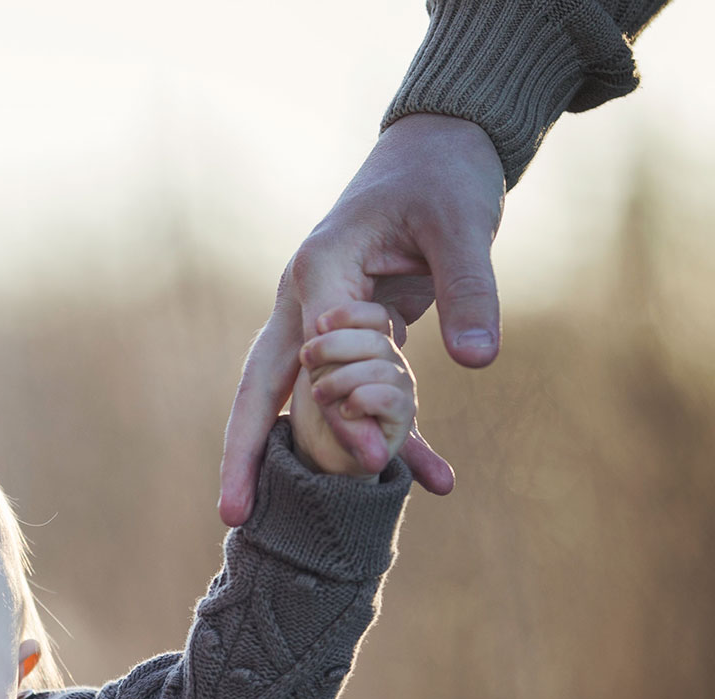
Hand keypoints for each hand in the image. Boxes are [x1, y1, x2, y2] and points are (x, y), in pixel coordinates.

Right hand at [220, 113, 503, 522]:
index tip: (373, 457)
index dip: (338, 408)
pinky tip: (436, 478)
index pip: (315, 352)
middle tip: (234, 515)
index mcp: (321, 269)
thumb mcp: (464, 225)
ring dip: (304, 463)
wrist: (438, 155)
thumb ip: (472, 288)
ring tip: (286, 526)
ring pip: (294, 405)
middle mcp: (305, 302)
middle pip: (258, 389)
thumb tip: (480, 359)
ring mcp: (319, 325)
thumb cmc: (443, 179)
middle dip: (245, 453)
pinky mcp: (351, 340)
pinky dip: (389, 437)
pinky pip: (354, 397)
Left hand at [288, 302, 415, 477]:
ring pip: (379, 368)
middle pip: (374, 339)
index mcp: (375, 342)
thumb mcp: (315, 369)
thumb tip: (318, 319)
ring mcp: (401, 386)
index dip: (348, 314)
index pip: (375, 315)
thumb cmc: (321, 405)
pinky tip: (344, 409)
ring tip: (319, 394)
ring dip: (340, 379)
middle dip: (333, 346)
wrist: (325, 451)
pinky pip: (388, 396)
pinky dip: (360, 400)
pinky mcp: (403, 413)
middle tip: (306, 357)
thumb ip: (322, 345)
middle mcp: (393, 360)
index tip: (318, 323)